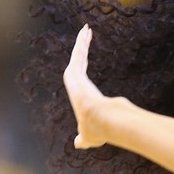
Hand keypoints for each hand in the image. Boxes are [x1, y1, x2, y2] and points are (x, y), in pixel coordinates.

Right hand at [63, 24, 108, 148]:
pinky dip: (82, 42)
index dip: (82, 61)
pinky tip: (86, 31)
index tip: (84, 52)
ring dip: (82, 41)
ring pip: (79, 54)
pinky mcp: (75, 72)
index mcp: (79, 93)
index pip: (81, 72)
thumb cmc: (95, 129)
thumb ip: (83, 137)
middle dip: (81, 46)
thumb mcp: (88, 135)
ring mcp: (75, 76)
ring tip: (87, 29)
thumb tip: (79, 144)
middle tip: (85, 34)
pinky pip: (79, 52)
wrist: (98, 122)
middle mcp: (75, 82)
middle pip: (79, 60)